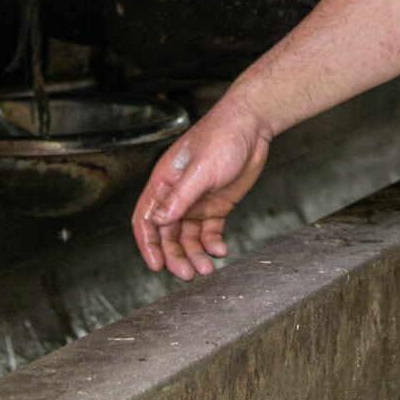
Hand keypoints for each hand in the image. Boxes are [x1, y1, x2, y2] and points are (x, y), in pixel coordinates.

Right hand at [130, 96, 271, 279]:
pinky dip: (212, 244)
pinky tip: (220, 250)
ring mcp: (197, 202)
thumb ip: (180, 196)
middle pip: (167, 235)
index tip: (156, 265)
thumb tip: (159, 221)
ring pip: (188, 237)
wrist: (253, 126)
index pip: (146, 218)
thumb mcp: (201, 169)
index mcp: (165, 182)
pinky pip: (209, 232)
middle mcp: (178, 195)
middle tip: (187, 273)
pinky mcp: (216, 205)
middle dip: (175, 256)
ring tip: (206, 268)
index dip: (147, 244)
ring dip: (194, 254)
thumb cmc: (223, 136)